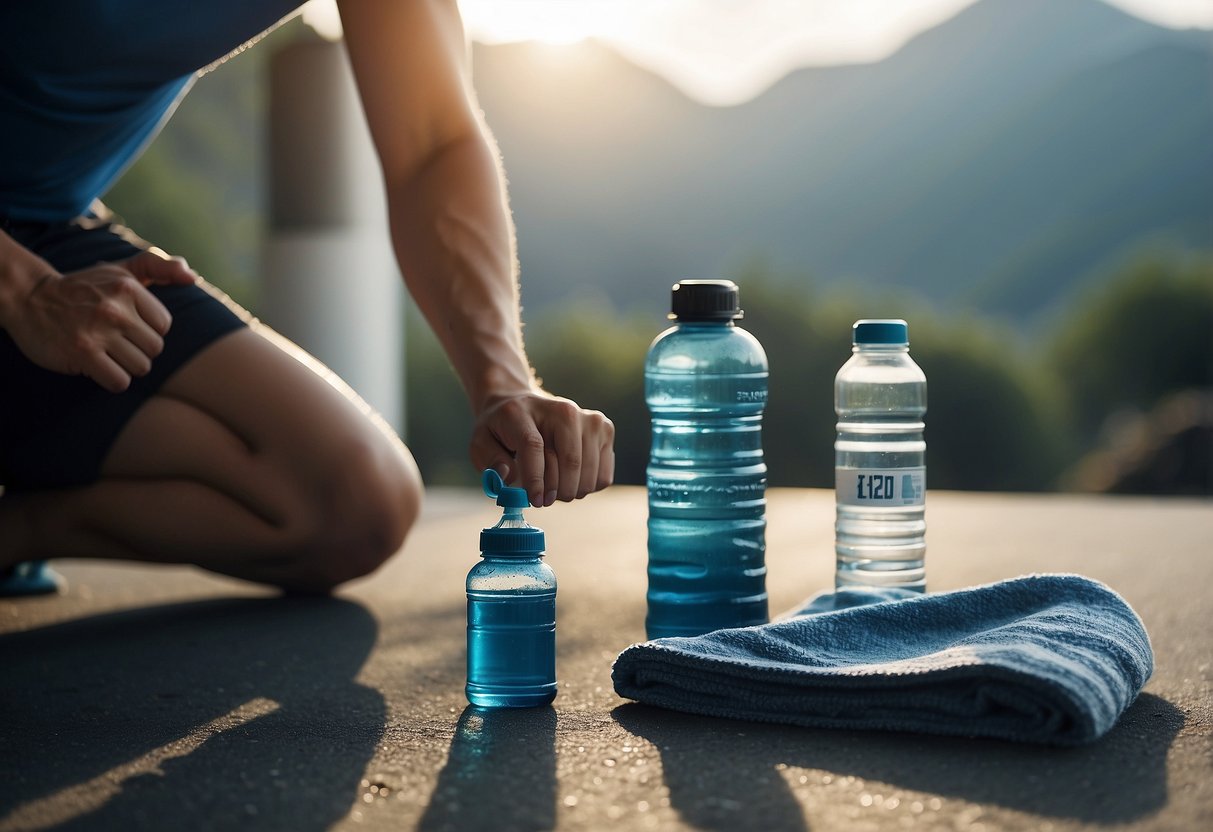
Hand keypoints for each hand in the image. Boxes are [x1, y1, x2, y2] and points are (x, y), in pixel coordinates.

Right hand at [3, 251, 197, 391]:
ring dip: (125, 366)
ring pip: (141, 367)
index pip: (164, 325)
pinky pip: (120, 382)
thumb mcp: (120, 270)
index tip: (126, 324)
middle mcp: (115, 308)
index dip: (147, 329)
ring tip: (106, 352)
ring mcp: (97, 331)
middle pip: (155, 349)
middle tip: (114, 341)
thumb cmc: (84, 288)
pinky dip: (113, 380)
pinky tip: (98, 366)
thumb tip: (192, 276)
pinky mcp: (81, 353)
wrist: (28, 298)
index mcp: (128, 287)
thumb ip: (158, 267)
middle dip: (138, 349)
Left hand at [470, 392, 614, 506]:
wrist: (523, 405)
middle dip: (556, 492)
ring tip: (555, 485)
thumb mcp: (481, 443)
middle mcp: (563, 410)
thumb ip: (489, 461)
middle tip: (543, 499)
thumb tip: (509, 475)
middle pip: (570, 462)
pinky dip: (587, 486)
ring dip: (570, 491)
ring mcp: (589, 419)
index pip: (534, 446)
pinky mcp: (605, 429)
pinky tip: (571, 476)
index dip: (534, 478)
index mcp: (524, 411)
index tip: (535, 501)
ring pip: (588, 475)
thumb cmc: (502, 429)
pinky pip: (602, 477)